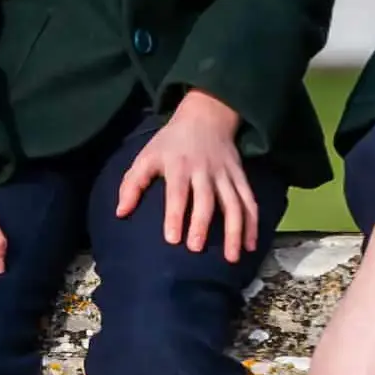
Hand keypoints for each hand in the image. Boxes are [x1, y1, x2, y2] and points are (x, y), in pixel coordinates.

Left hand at [115, 90, 259, 262]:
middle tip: (196, 248)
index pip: (177, 192)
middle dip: (202, 224)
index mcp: (178, 165)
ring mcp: (225, 174)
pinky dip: (253, 223)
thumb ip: (132, 184)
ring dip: (235, 230)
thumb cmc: (170, 142)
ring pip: (234, 203)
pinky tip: (250, 245)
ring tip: (232, 257)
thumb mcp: (146, 156)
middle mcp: (204, 170)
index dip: (174, 215)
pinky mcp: (240, 176)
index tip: (172, 239)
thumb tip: (120, 213)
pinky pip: (249, 200)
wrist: (205, 116)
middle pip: (206, 199)